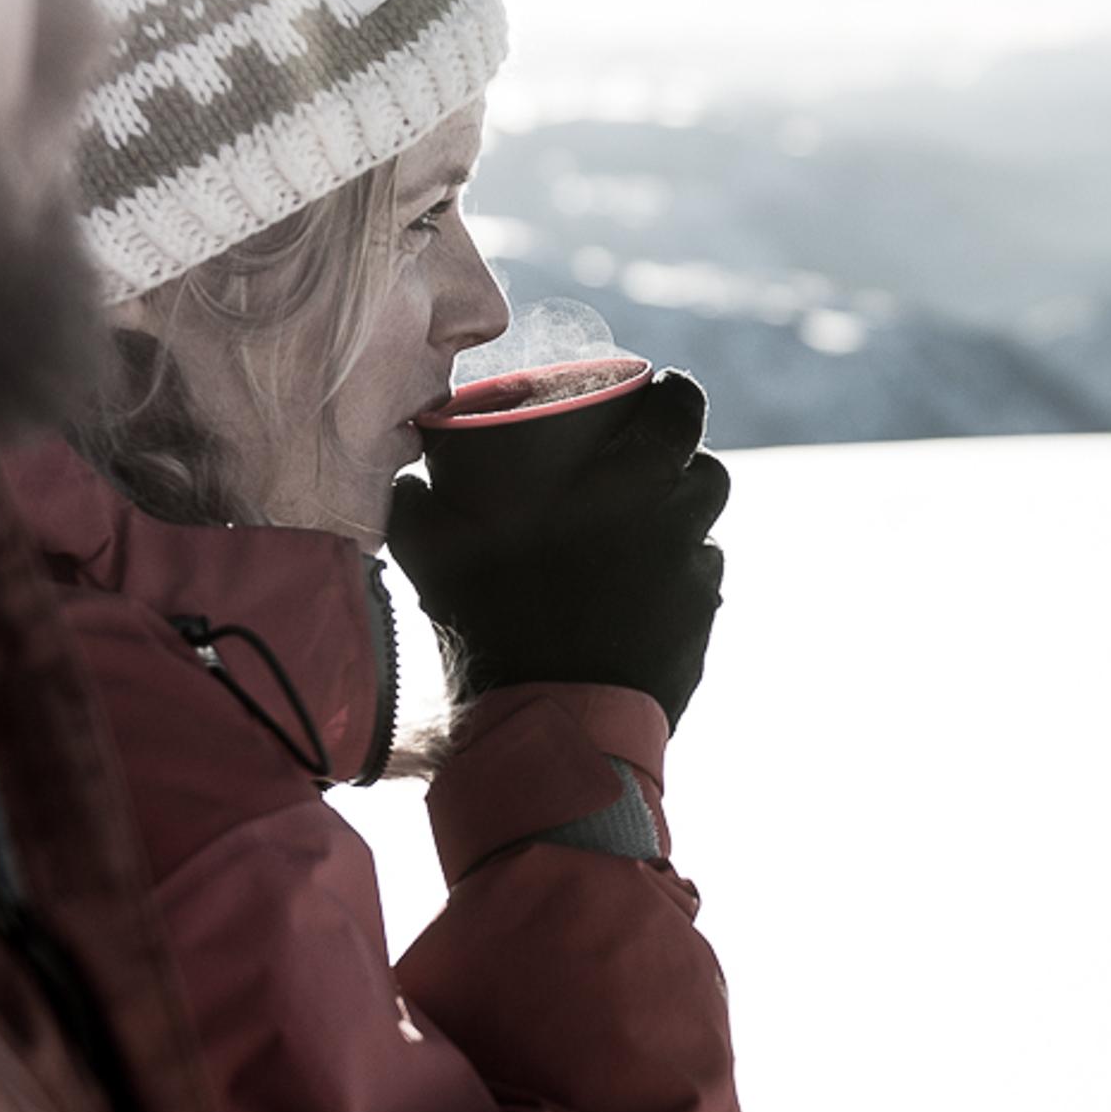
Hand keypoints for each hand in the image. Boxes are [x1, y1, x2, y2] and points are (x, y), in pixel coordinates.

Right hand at [387, 370, 730, 726]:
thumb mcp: (436, 552)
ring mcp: (695, 578)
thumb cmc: (494, 625)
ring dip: (678, 524)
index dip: (675, 394)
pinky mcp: (700, 625)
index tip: (661, 392)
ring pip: (705, 531)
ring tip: (635, 535)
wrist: (554, 720)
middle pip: (707, 470)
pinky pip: (698, 587)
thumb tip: (403, 477)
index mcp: (629, 480)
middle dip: (681, 461)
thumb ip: (417, 502)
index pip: (682, 408)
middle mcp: (677, 522)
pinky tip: (634, 598)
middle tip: (643, 469)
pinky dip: (674, 583)